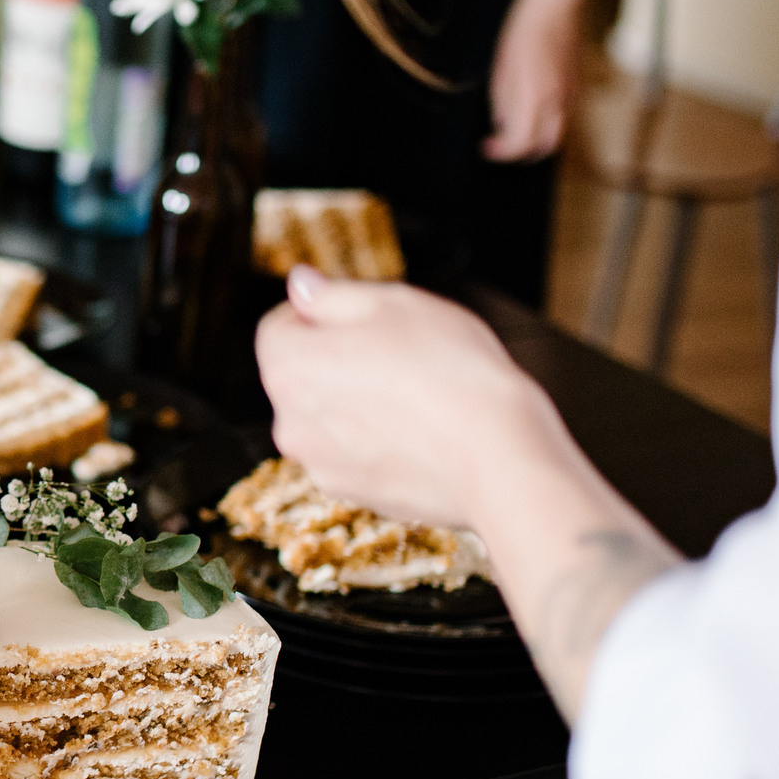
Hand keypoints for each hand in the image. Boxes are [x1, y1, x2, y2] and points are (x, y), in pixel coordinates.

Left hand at [255, 268, 551, 529]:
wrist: (499, 457)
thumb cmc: (450, 370)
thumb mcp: (393, 303)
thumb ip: (333, 294)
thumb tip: (301, 285)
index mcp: (288, 366)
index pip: (280, 325)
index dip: (323, 313)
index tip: (367, 318)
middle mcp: (289, 422)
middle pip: (303, 373)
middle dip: (339, 357)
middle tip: (401, 354)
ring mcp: (318, 464)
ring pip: (329, 415)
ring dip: (358, 400)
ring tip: (417, 395)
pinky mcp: (351, 493)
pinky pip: (354, 452)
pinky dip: (376, 439)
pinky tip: (422, 433)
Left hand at [485, 0, 583, 161]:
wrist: (554, 10)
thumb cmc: (522, 35)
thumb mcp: (501, 73)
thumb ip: (503, 104)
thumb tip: (502, 125)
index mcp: (534, 98)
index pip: (520, 143)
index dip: (501, 151)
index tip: (487, 146)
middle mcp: (557, 102)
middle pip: (543, 146)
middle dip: (521, 152)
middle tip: (501, 143)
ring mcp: (572, 96)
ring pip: (557, 134)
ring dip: (536, 139)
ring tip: (515, 127)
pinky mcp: (578, 88)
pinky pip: (565, 117)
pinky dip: (548, 124)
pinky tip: (532, 111)